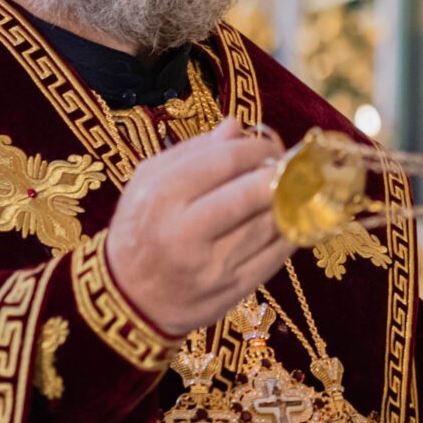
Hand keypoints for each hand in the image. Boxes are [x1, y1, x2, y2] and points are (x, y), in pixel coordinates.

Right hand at [103, 119, 291, 335]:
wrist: (129, 297)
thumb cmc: (141, 229)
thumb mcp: (148, 182)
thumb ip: (192, 151)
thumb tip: (235, 126)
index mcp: (162, 196)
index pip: (225, 160)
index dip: (258, 147)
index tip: (269, 145)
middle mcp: (185, 232)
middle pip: (252, 193)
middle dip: (280, 174)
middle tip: (289, 166)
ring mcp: (212, 265)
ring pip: (270, 224)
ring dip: (291, 202)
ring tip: (293, 189)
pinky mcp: (233, 290)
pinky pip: (277, 256)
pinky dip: (291, 232)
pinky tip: (292, 219)